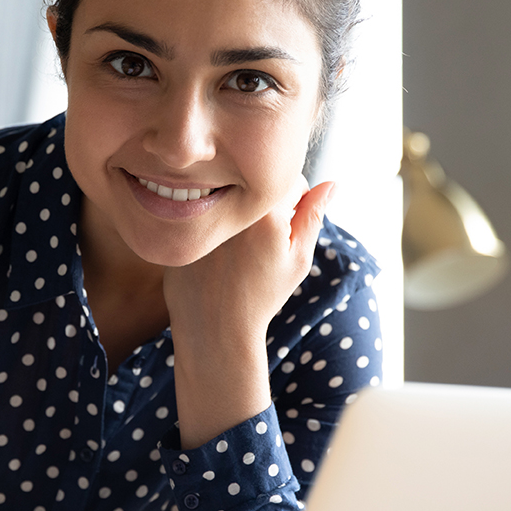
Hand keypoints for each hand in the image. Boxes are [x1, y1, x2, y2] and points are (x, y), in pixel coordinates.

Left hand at [164, 178, 335, 447]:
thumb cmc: (262, 296)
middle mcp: (229, 205)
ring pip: (226, 196)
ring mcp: (199, 214)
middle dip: (262, 206)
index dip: (293, 205)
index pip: (288, 180)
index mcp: (264, 210)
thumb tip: (332, 183)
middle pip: (254, 186)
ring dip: (235, 213)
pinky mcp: (178, 225)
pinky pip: (199, 211)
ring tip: (235, 251)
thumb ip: (313, 217)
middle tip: (257, 242)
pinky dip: (209, 226)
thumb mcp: (297, 259)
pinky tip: (213, 256)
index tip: (281, 232)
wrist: (216, 330)